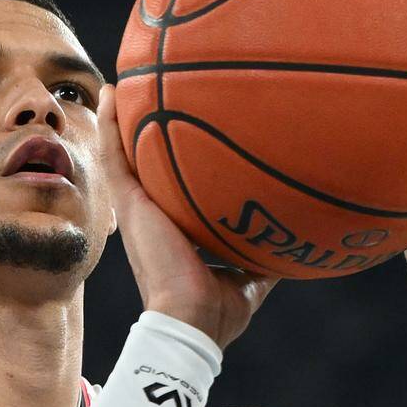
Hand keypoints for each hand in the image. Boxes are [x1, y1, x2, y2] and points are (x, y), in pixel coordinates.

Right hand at [97, 84, 278, 349]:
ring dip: (117, 120)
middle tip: (141, 98)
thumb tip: (296, 239)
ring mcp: (134, 206)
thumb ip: (263, 253)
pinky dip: (110, 125)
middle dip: (137, 133)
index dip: (163, 162)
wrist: (193, 320)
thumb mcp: (249, 276)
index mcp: (170, 227)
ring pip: (118, 154)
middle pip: (137, 163)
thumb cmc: (217, 309)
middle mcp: (149, 213)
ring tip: (122, 86)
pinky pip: (113, 155)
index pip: (164, 187)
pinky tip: (113, 93)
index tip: (173, 134)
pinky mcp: (128, 203)